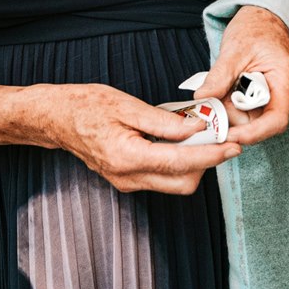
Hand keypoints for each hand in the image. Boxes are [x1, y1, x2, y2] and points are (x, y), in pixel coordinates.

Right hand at [42, 83, 240, 193]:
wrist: (54, 118)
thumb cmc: (85, 105)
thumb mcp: (126, 104)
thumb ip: (163, 121)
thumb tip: (196, 128)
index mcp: (128, 156)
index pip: (182, 162)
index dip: (212, 155)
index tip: (233, 146)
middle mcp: (128, 177)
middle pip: (184, 183)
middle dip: (207, 163)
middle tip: (219, 137)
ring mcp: (126, 182)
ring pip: (174, 183)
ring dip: (193, 163)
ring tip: (200, 135)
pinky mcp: (126, 180)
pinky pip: (160, 178)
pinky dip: (177, 163)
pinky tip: (178, 141)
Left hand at [182, 6, 288, 146]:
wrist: (263, 19)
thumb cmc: (255, 29)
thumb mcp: (234, 49)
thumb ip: (219, 76)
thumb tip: (201, 98)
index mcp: (284, 81)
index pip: (276, 121)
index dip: (253, 133)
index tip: (229, 135)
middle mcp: (283, 94)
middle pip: (259, 122)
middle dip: (233, 118)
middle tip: (210, 102)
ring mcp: (273, 97)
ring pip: (249, 118)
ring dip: (229, 110)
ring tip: (217, 88)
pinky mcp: (262, 98)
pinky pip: (245, 110)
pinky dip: (230, 104)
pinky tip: (221, 90)